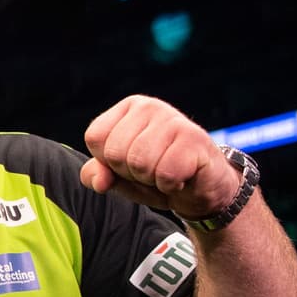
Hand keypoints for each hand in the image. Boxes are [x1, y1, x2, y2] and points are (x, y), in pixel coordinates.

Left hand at [81, 95, 239, 218]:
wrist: (200, 189)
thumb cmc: (155, 176)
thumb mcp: (117, 177)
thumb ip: (95, 175)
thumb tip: (99, 181)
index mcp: (127, 109)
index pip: (95, 138)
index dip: (109, 162)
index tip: (129, 164)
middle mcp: (149, 106)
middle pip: (115, 153)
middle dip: (131, 173)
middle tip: (152, 170)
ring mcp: (174, 119)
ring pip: (139, 163)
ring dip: (152, 180)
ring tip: (166, 172)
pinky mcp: (195, 138)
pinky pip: (166, 174)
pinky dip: (171, 185)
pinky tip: (182, 176)